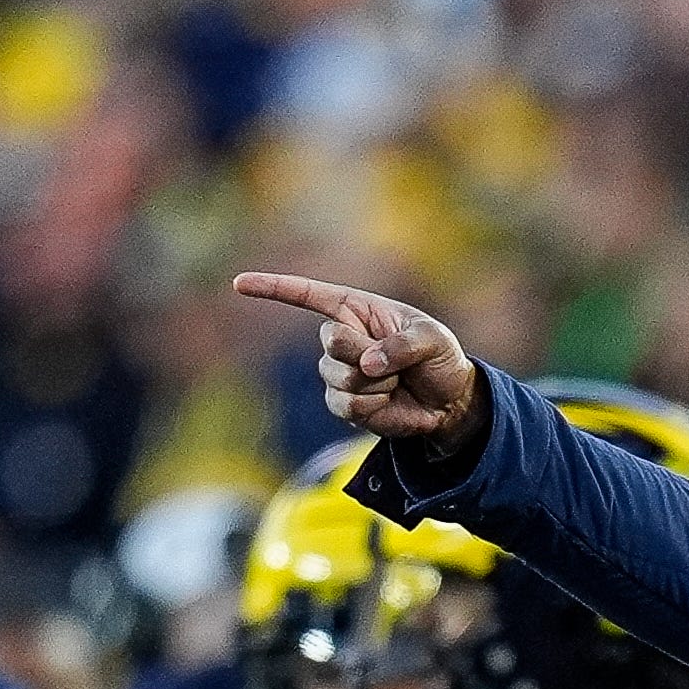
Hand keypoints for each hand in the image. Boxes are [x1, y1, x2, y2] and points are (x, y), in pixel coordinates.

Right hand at [232, 272, 484, 452]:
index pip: (309, 295)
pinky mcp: (343, 404)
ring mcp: (338, 372)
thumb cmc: (440, 358)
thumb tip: (368, 363)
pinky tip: (388, 399)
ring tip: (396, 380)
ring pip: (340, 376)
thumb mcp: (434, 339)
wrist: (449, 401)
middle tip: (394, 361)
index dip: (274, 288)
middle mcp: (341, 338)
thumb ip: (404, 345)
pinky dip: (374, 405)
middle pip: (333, 341)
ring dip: (378, 382)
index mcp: (356, 310)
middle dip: (366, 352)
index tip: (239, 284)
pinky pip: (347, 404)